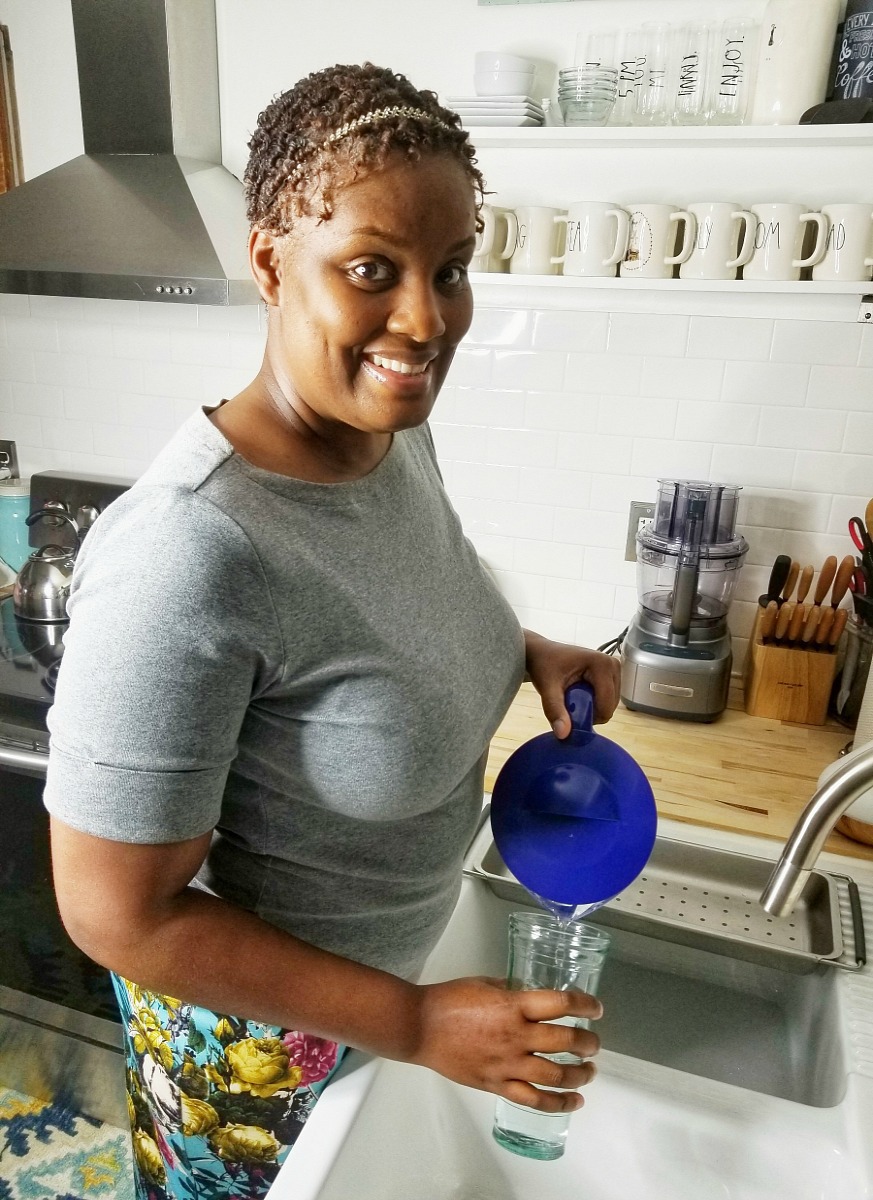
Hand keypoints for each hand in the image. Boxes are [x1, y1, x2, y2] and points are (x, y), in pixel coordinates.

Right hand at [408, 976, 601, 1111]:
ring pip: (555, 1075)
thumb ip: (513, 992)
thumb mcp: (487, 983)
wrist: (419, 1026)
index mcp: (513, 1005)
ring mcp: (507, 1064)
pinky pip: (532, 1100)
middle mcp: (516, 1036)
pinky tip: (574, 1101)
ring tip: (589, 1071)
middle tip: (594, 1043)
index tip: (595, 1008)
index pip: (561, 1004)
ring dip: (579, 1074)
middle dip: (587, 1043)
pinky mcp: (496, 1085)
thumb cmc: (450, 999)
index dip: (585, 1005)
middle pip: (564, 1042)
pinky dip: (558, 1104)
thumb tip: (532, 997)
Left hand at [523, 630, 620, 734]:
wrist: (541, 653)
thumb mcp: (547, 688)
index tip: (567, 712)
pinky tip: (580, 694)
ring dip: (592, 708)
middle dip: (590, 712)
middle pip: (610, 706)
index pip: (606, 704)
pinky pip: (608, 698)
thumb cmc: (543, 665)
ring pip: (610, 704)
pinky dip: (595, 702)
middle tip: (568, 703)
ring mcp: (614, 668)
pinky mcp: (612, 673)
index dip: (589, 717)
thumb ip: (555, 710)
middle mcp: (613, 664)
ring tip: (573, 697)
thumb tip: (563, 734)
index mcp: (602, 664)